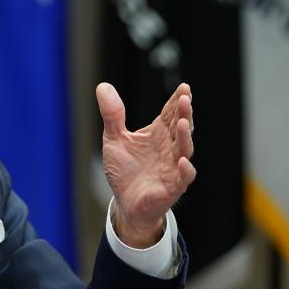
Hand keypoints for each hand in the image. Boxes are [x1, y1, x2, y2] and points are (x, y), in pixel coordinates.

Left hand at [97, 82, 195, 247]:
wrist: (125, 202)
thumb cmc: (124, 170)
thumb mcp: (114, 139)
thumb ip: (112, 114)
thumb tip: (102, 87)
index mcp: (158, 134)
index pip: (170, 114)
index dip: (177, 101)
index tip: (184, 87)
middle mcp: (169, 148)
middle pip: (180, 127)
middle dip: (184, 113)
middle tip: (185, 98)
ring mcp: (172, 167)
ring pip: (184, 150)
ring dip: (186, 137)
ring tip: (183, 123)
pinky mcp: (172, 187)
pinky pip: (182, 178)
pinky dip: (184, 170)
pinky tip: (182, 161)